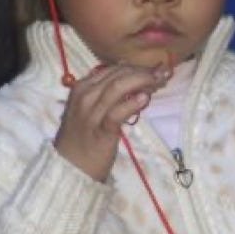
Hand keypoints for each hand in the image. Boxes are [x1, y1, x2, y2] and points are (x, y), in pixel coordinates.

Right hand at [54, 63, 169, 181]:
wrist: (70, 167)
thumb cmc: (83, 138)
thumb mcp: (89, 109)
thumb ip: (106, 94)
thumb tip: (132, 78)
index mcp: (82, 87)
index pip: (112, 69)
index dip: (136, 66)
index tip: (155, 69)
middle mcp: (85, 96)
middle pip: (117, 75)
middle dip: (143, 71)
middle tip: (164, 73)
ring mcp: (91, 113)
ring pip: (118, 87)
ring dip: (142, 81)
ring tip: (160, 81)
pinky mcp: (101, 131)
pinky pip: (117, 113)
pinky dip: (132, 104)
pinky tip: (145, 99)